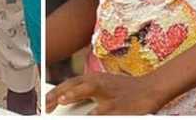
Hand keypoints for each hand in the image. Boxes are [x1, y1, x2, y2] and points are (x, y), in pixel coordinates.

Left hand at [44, 73, 164, 114]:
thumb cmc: (123, 90)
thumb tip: (63, 100)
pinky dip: (97, 115)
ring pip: (91, 95)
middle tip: (47, 104)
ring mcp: (110, 95)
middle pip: (76, 86)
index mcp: (93, 79)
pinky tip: (91, 117)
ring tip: (63, 102)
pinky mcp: (121, 106)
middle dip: (61, 94)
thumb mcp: (102, 86)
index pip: (70, 84)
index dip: (55, 92)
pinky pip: (106, 112)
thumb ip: (84, 93)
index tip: (44, 103)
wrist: (151, 88)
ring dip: (76, 97)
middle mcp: (100, 84)